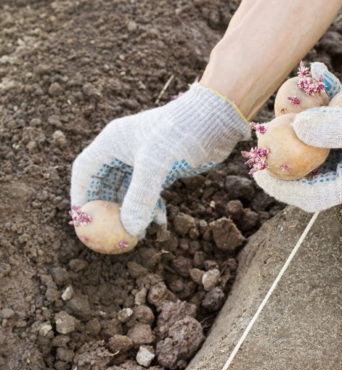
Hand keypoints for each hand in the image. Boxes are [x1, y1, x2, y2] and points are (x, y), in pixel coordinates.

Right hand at [70, 83, 249, 236]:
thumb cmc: (181, 133)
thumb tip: (130, 229)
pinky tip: (160, 221)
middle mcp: (125, 149)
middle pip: (106, 184)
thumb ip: (140, 197)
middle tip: (110, 234)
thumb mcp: (156, 165)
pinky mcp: (164, 167)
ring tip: (139, 233)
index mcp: (113, 141)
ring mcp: (145, 159)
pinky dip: (151, 207)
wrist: (216, 119)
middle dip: (108, 210)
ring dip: (132, 212)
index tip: (82, 220)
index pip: (85, 170)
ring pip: (129, 191)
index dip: (81, 195)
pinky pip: (150, 192)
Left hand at [253, 65, 341, 211]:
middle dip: (287, 154)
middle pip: (312, 172)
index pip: (311, 196)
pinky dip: (329, 106)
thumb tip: (296, 128)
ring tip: (291, 99)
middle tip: (265, 133)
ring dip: (307, 124)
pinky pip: (340, 125)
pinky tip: (322, 77)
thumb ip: (339, 127)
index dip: (281, 188)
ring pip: (324, 146)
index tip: (256, 171)